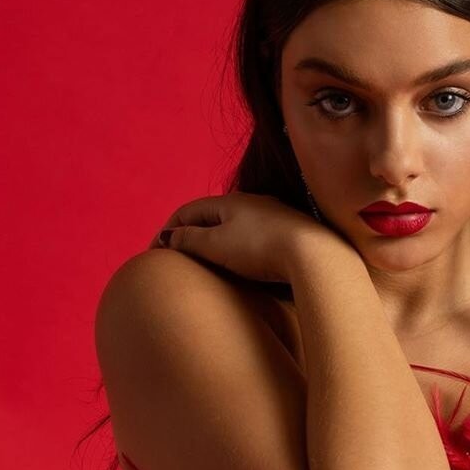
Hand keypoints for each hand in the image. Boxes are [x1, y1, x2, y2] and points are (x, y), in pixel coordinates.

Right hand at [149, 191, 341, 282]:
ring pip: (237, 229)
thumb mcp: (217, 244)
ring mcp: (276, 220)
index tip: (154, 252)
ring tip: (206, 263)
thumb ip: (189, 239)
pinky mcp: (292, 238)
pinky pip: (257, 242)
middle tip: (177, 256)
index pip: (189, 210)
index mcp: (232, 201)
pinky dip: (241, 252)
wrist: (315, 256)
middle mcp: (255, 204)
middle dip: (192, 233)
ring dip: (217, 243)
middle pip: (213, 217)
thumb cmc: (263, 249)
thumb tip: (169, 237)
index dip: (168, 230)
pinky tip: (244, 268)